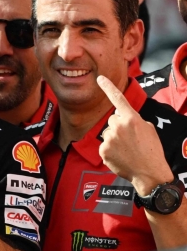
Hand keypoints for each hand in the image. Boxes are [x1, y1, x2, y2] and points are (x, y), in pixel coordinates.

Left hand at [97, 76, 172, 194]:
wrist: (149, 172)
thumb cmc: (151, 150)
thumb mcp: (148, 129)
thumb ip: (133, 120)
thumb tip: (121, 117)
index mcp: (132, 118)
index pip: (118, 99)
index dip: (108, 87)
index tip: (99, 78)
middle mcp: (118, 126)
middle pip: (113, 120)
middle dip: (119, 126)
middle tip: (131, 139)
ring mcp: (109, 138)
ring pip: (108, 132)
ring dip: (115, 138)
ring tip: (127, 149)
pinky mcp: (103, 150)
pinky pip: (104, 145)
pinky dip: (110, 149)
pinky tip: (121, 155)